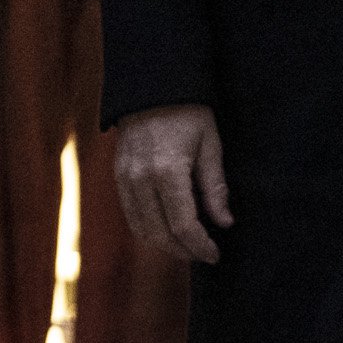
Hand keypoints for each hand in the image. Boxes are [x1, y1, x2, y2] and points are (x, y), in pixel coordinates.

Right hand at [115, 104, 230, 264]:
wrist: (151, 87)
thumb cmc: (188, 113)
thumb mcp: (210, 146)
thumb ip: (215, 187)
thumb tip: (225, 223)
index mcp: (167, 171)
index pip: (184, 225)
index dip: (200, 246)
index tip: (216, 255)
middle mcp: (141, 178)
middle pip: (160, 234)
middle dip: (184, 251)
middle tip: (204, 255)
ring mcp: (125, 178)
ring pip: (142, 229)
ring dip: (166, 245)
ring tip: (189, 246)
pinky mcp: (118, 176)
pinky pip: (131, 215)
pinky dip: (149, 230)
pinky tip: (169, 230)